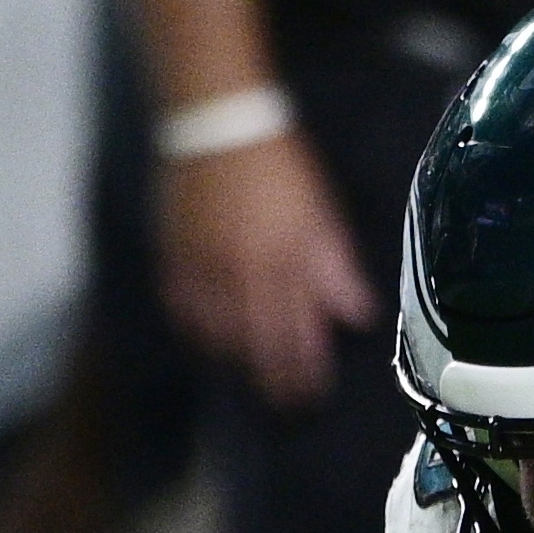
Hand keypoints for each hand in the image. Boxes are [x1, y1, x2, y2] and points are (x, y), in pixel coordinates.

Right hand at [159, 123, 377, 410]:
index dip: (305, 369)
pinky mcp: (174, 255)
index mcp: (284, 262)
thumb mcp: (321, 213)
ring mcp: (203, 268)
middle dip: (274, 378)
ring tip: (249, 379)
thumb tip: (358, 315)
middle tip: (286, 406)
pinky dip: (195, 329)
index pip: (297, 333)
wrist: (218, 126)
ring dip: (236, 360)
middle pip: (258, 342)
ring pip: (217, 332)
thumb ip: (335, 268)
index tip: (313, 395)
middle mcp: (241, 274)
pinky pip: (182, 307)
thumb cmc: (281, 166)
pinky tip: (206, 341)